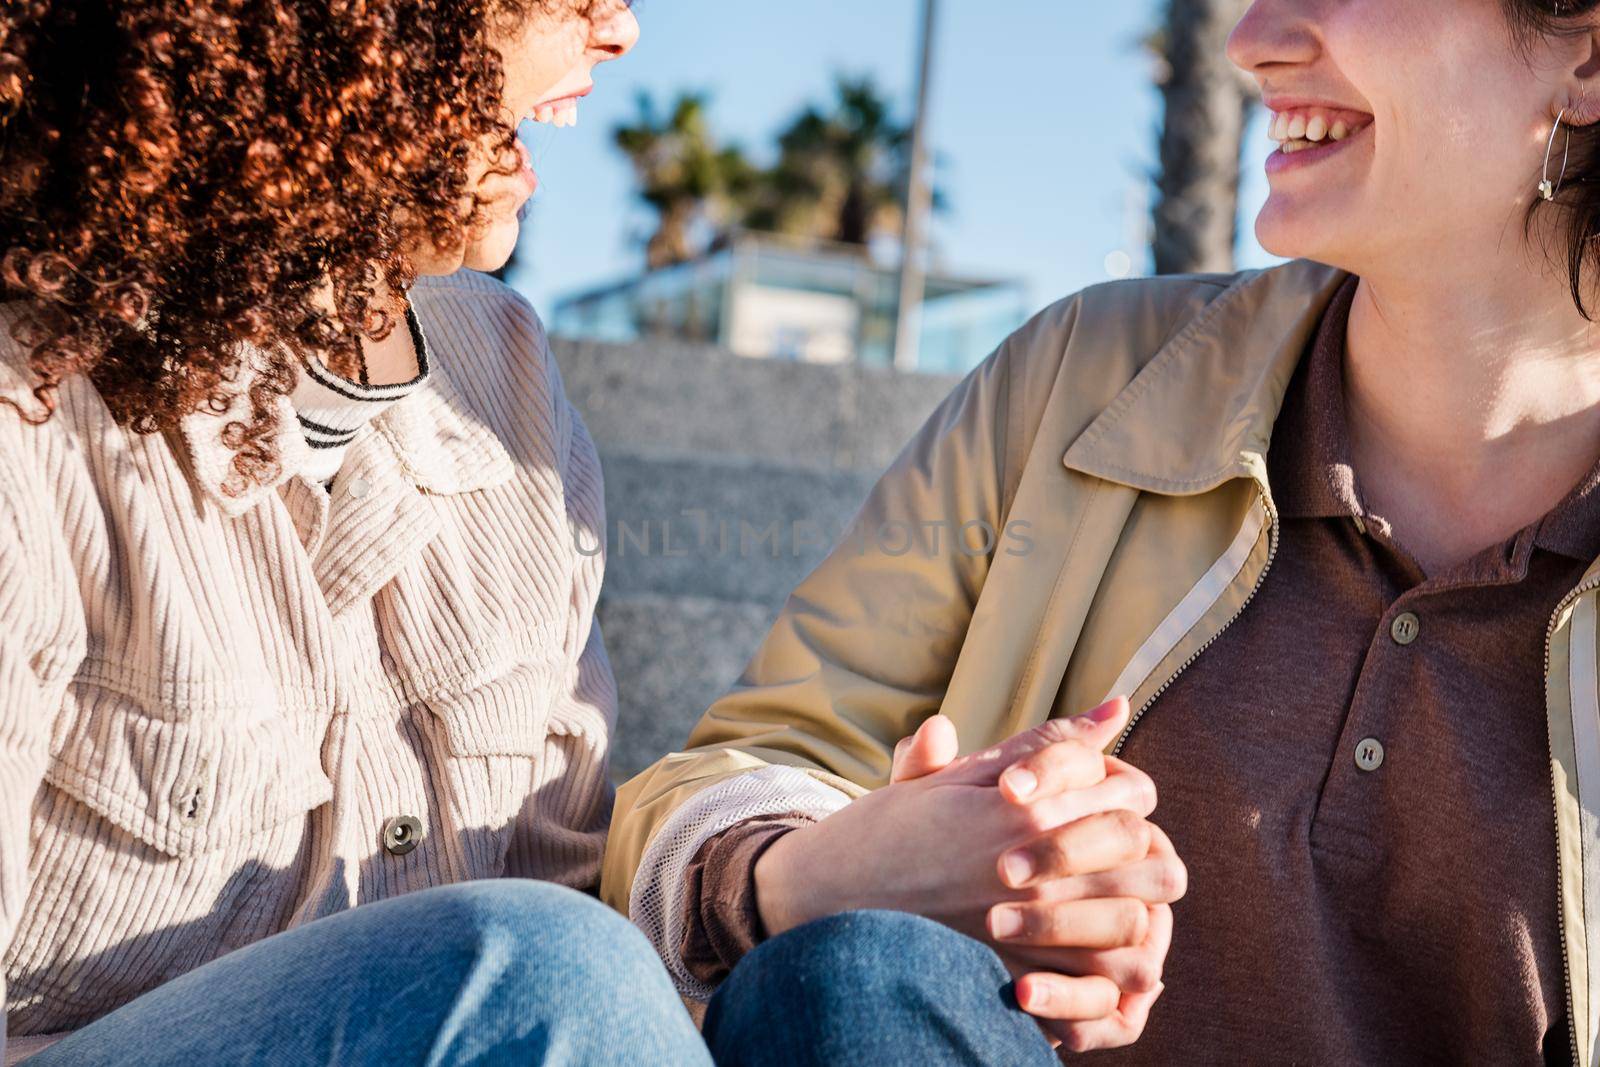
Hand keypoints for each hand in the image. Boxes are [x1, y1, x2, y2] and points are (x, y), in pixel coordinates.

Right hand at [753, 698, 1184, 1051]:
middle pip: (1143, 853)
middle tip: (1119, 851)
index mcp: (1021, 807)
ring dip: (1136, 908)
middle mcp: (1034, 868)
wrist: (830, 900)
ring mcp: (1027, 928)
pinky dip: (1113, 968)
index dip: (1127, 793)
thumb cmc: (892, 829)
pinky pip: (1101, 980)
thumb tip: (1116, 705)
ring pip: (1134, 920)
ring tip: (1115, 900)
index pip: (1126, 793)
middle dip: (1144, 849)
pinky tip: (1094, 950)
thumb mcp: (960, 775)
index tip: (1105, 798)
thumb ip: (1043, 745)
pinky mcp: (1016, 975)